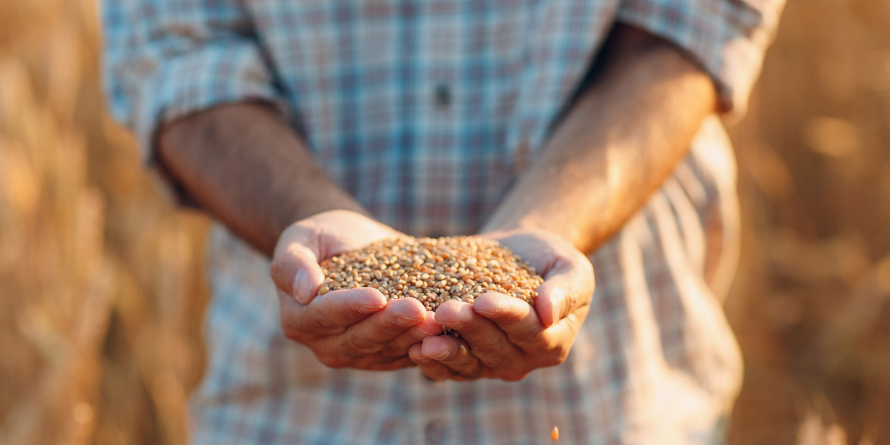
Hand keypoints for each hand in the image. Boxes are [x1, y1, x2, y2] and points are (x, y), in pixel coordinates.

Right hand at [270, 210, 441, 369]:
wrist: (353, 244)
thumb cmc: (323, 237)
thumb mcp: (301, 237)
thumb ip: (292, 262)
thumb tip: (304, 290)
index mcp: (299, 320)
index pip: (326, 316)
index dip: (352, 308)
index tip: (377, 296)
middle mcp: (326, 345)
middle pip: (360, 338)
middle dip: (390, 324)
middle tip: (417, 309)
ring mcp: (358, 354)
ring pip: (388, 349)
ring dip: (413, 336)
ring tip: (438, 319)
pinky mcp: (387, 354)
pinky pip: (407, 352)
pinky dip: (428, 343)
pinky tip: (448, 328)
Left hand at [407, 229, 593, 380]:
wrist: (516, 257)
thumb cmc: (548, 259)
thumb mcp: (570, 266)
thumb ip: (565, 290)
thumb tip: (548, 312)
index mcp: (553, 341)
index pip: (528, 330)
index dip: (506, 316)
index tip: (483, 300)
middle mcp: (523, 360)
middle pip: (494, 348)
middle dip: (469, 329)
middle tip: (446, 310)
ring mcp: (492, 365)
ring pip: (468, 363)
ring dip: (446, 351)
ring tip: (425, 338)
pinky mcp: (466, 361)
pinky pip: (448, 368)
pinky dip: (431, 363)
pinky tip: (412, 348)